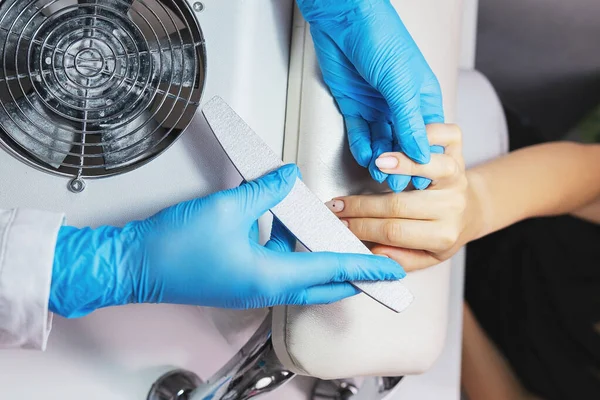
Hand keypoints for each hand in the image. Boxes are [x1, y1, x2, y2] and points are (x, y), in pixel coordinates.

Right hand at [50, 165, 404, 317]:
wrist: (133, 265)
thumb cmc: (172, 247)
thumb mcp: (226, 208)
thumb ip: (265, 191)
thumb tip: (287, 177)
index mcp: (268, 277)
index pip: (330, 271)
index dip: (364, 267)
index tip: (389, 270)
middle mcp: (264, 287)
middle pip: (321, 284)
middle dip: (350, 273)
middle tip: (373, 262)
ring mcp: (251, 286)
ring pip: (301, 276)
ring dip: (320, 258)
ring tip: (334, 235)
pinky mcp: (240, 278)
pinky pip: (279, 267)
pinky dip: (293, 250)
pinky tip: (290, 225)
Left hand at [297, 0, 443, 190]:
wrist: (344, 19)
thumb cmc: (381, 39)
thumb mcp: (401, 84)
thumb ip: (409, 121)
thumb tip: (420, 154)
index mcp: (422, 95)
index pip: (428, 134)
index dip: (424, 156)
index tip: (421, 178)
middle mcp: (400, 103)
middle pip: (403, 141)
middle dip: (400, 163)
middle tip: (397, 184)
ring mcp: (376, 105)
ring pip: (381, 140)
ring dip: (380, 158)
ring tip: (379, 174)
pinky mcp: (354, 105)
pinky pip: (359, 132)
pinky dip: (362, 146)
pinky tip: (365, 157)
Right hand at [326, 124, 471, 270]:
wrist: (472, 211)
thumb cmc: (442, 232)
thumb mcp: (426, 256)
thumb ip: (402, 258)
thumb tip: (376, 251)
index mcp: (442, 235)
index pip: (394, 232)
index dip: (362, 228)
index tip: (340, 224)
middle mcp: (451, 207)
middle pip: (400, 204)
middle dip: (361, 205)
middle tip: (337, 205)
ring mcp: (456, 178)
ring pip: (430, 168)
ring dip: (401, 164)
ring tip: (376, 164)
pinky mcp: (459, 154)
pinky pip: (449, 137)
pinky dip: (428, 133)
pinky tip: (404, 137)